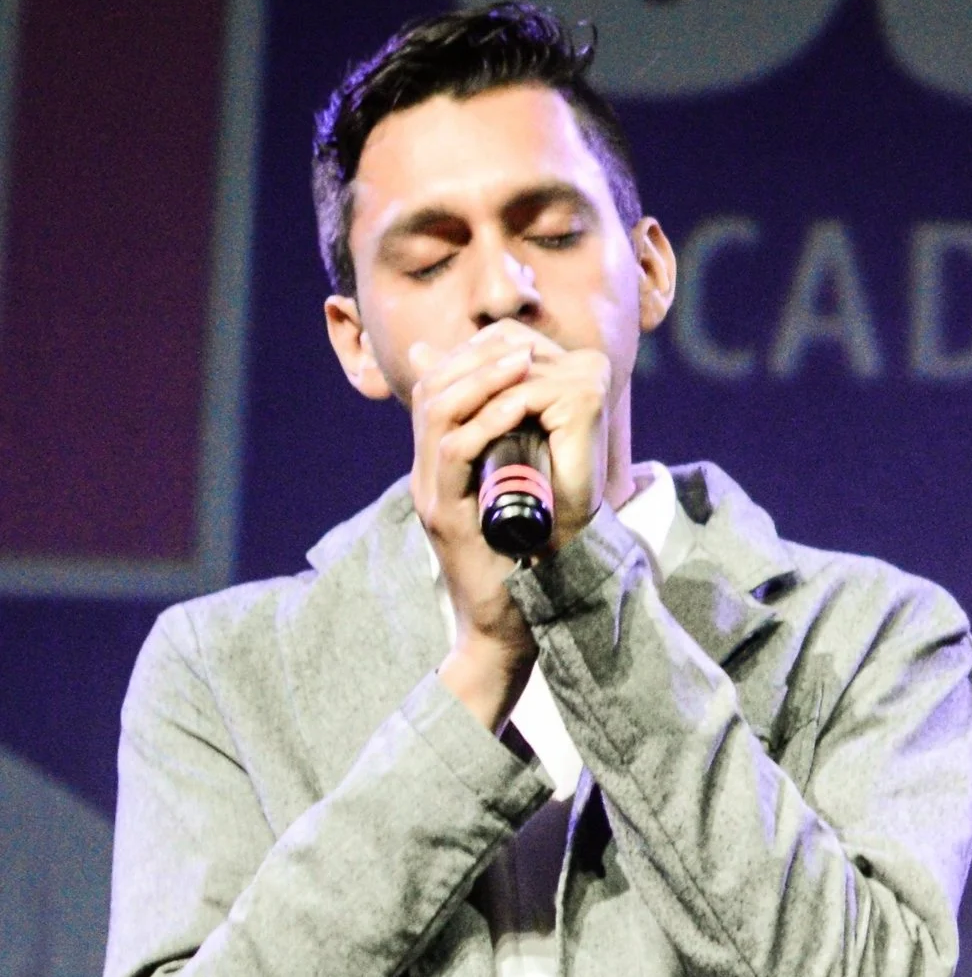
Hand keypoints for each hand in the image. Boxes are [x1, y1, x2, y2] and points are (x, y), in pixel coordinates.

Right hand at [409, 322, 611, 710]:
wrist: (503, 630)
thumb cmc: (519, 567)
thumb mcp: (518, 501)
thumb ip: (518, 463)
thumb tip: (540, 423)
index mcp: (439, 469)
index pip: (434, 393)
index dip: (467, 360)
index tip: (512, 346)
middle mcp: (427, 477)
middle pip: (429, 394)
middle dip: (473, 359)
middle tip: (519, 346)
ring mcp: (432, 496)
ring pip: (436, 414)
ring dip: (480, 380)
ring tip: (521, 364)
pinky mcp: (447, 518)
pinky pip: (455, 453)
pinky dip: (486, 422)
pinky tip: (519, 407)